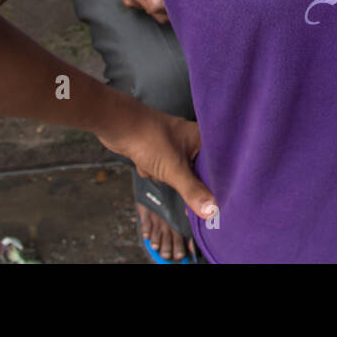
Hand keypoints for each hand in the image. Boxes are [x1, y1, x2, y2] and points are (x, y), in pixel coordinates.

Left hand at [95, 99, 217, 222]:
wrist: (117, 124)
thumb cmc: (150, 139)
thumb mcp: (175, 170)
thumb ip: (193, 192)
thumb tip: (211, 212)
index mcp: (204, 139)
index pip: (220, 166)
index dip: (219, 185)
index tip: (217, 203)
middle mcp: (193, 140)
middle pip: (200, 172)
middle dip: (186, 181)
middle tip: (180, 185)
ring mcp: (176, 145)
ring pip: (180, 172)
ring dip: (166, 176)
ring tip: (156, 164)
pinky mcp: (161, 150)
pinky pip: (165, 169)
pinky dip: (155, 171)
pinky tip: (145, 163)